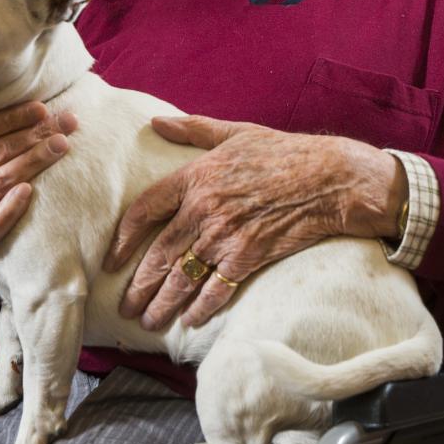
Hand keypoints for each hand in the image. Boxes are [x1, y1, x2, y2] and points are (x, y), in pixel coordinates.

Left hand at [102, 115, 404, 330]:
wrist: (331, 178)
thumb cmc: (286, 152)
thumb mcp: (237, 133)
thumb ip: (194, 129)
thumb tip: (157, 122)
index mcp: (196, 177)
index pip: (144, 211)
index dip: (124, 240)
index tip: (113, 260)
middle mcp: (204, 208)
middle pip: (159, 254)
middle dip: (139, 286)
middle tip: (126, 307)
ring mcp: (225, 235)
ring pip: (183, 277)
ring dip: (163, 303)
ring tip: (149, 321)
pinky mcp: (248, 256)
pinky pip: (216, 288)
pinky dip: (200, 308)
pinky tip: (189, 321)